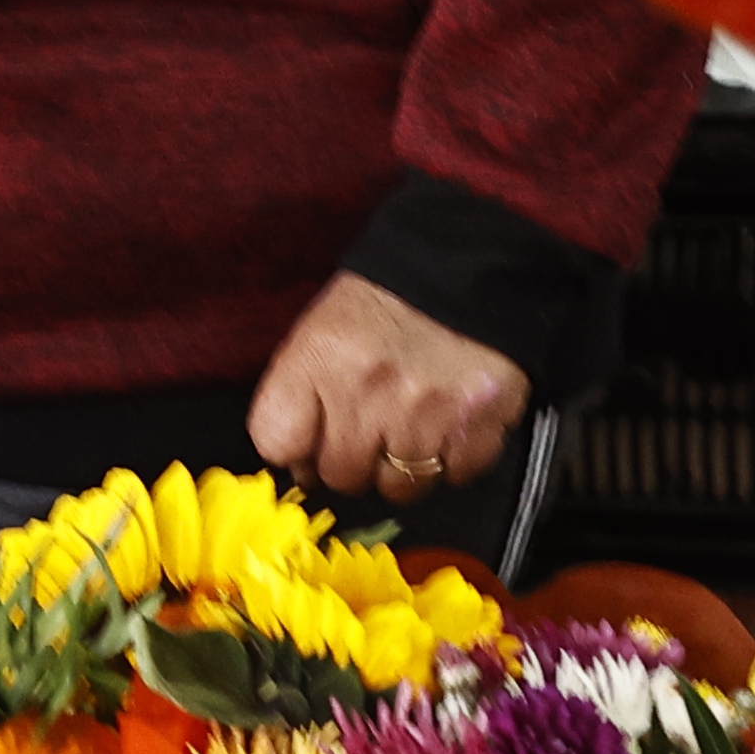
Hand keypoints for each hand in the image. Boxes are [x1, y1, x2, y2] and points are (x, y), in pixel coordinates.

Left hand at [247, 273, 527, 501]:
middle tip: (370, 428)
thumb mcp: (327, 324)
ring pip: (397, 488)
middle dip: (351, 459)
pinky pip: (453, 478)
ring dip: (401, 467)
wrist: (475, 265)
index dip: (293, 448)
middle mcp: (369, 391)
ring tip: (412, 425)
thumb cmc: (392, 298)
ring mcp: (426, 414)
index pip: (275, 441)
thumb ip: (302, 389)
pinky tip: (450, 422)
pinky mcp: (478, 429)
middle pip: (340, 475)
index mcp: (320, 355)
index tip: (309, 441)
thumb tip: (298, 462)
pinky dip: (452, 460)